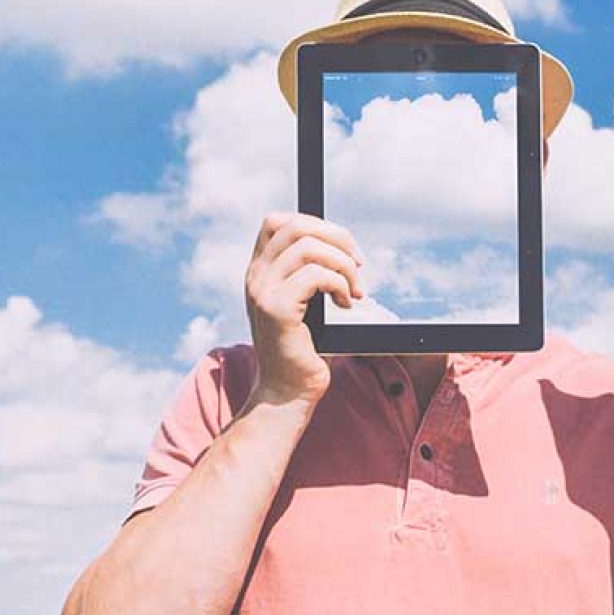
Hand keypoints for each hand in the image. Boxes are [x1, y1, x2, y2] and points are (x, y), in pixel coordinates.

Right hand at [244, 211, 365, 408]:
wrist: (288, 393)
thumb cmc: (305, 351)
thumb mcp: (306, 305)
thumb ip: (311, 274)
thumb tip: (344, 246)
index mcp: (260, 272)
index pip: (277, 221)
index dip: (315, 224)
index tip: (344, 249)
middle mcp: (255, 277)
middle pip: (296, 225)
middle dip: (337, 238)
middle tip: (358, 266)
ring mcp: (262, 291)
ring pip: (309, 247)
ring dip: (343, 265)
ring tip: (354, 291)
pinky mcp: (276, 309)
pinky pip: (316, 275)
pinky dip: (340, 284)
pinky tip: (346, 304)